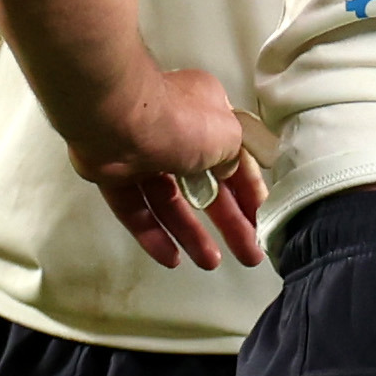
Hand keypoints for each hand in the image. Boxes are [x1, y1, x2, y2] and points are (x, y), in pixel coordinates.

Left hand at [70, 65, 265, 271]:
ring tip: (210, 263)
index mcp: (204, 112)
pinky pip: (136, 209)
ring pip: (169, 200)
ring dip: (191, 233)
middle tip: (249, 254)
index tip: (263, 221)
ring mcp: (140, 153)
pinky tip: (171, 259)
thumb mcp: (227, 135)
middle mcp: (173, 131)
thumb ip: (234, 158)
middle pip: (203, 185)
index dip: (249, 191)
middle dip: (228, 221)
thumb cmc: (179, 121)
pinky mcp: (113, 174)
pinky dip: (153, 233)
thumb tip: (227, 172)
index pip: (234, 158)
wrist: (113, 118)